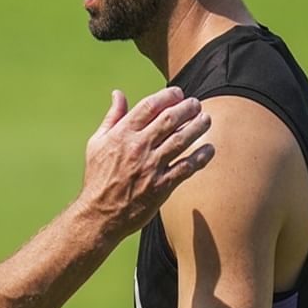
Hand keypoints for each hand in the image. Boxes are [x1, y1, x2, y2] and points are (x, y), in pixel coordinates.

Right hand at [80, 87, 213, 237]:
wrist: (99, 214)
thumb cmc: (97, 177)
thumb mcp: (97, 143)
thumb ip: (112, 117)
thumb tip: (118, 94)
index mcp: (121, 134)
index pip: (149, 106)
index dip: (167, 96)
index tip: (178, 93)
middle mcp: (137, 147)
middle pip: (169, 119)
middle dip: (187, 108)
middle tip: (196, 104)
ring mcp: (151, 167)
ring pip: (181, 140)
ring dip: (198, 126)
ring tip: (207, 119)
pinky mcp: (161, 186)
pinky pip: (187, 167)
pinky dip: (201, 157)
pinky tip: (210, 149)